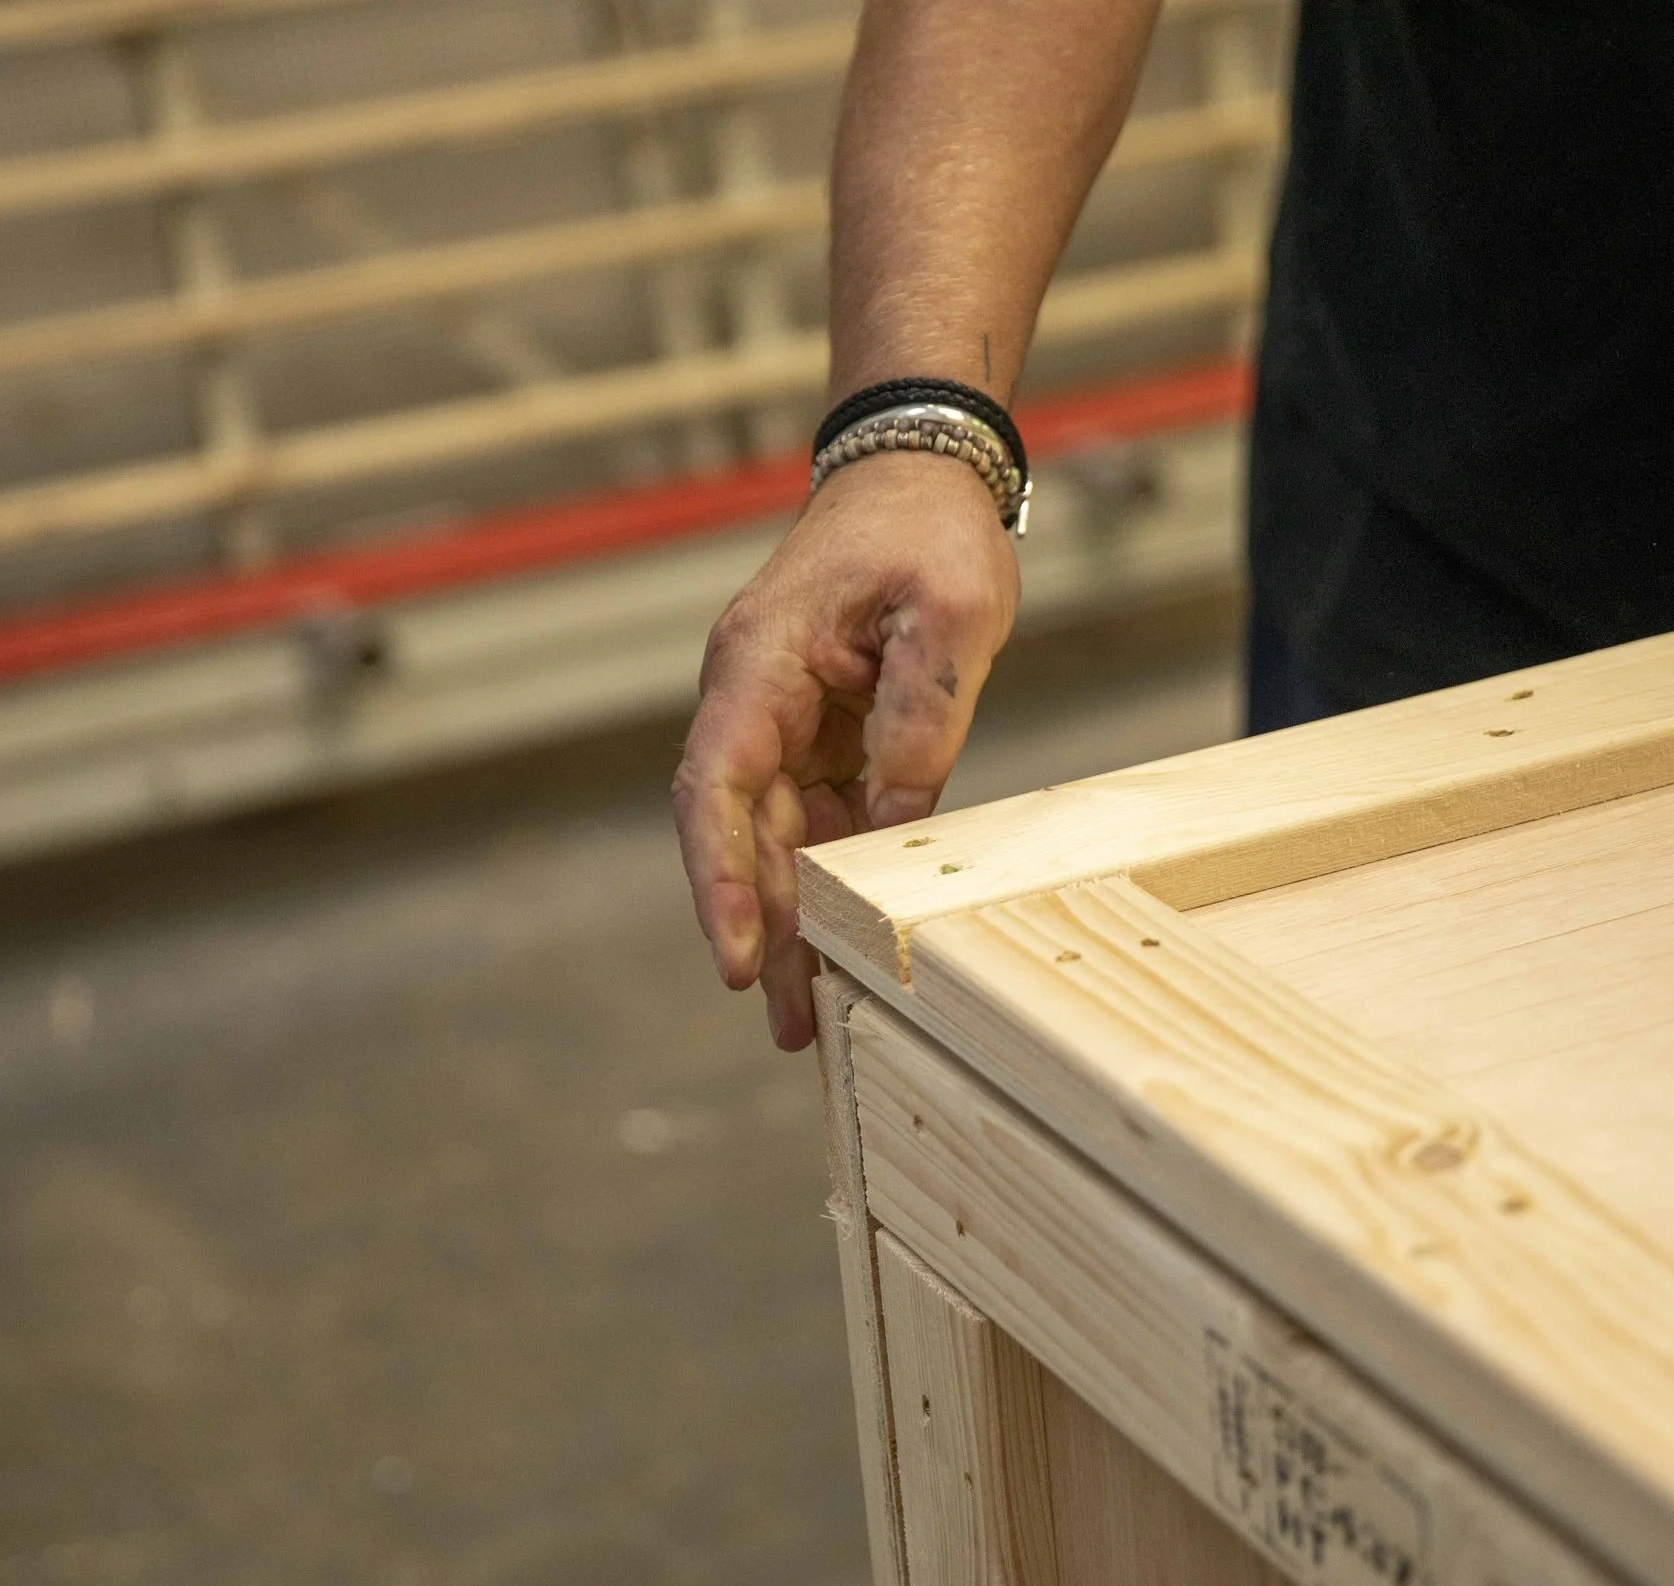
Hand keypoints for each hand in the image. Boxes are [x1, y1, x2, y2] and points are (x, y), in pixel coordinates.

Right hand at [674, 451, 1019, 1049]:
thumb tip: (897, 811)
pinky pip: (817, 821)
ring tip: (813, 1012)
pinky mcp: (823, 736)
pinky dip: (829, 883)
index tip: (738, 957)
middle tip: (789, 1023)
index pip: (720, 788)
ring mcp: (785, 720)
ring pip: (777, 839)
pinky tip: (848, 944)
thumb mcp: (953, 609)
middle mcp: (755, 701)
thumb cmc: (926, 528)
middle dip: (761, 932)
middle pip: (743, 834)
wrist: (917, 474)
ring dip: (792, 922)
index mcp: (762, 666)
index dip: (723, 880)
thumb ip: (923, 710)